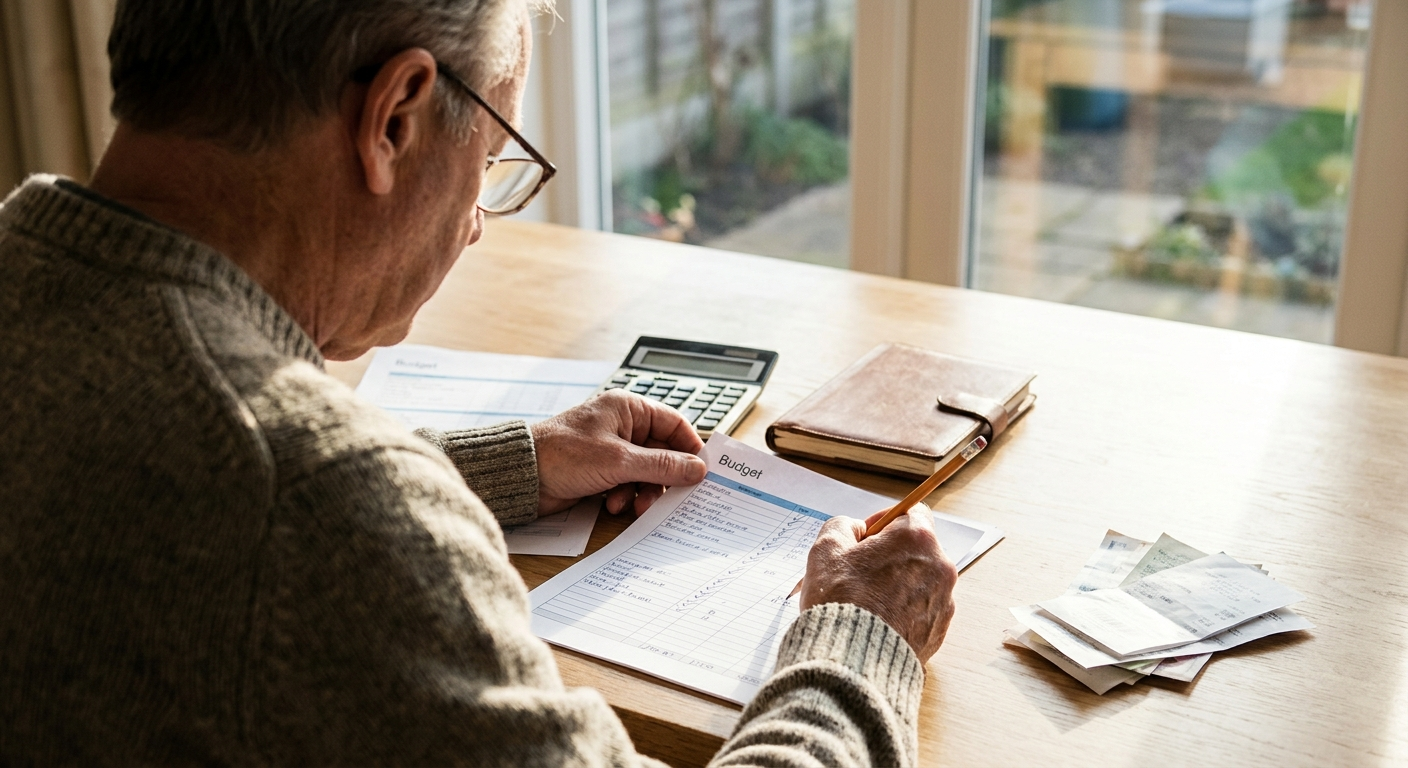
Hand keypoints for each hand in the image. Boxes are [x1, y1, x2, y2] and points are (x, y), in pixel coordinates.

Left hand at [530, 389, 706, 515]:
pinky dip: (626, 497)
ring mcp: (611, 450)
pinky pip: (628, 484)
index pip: (674, 424)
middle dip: (663, 478)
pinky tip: (614, 505)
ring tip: (634, 506)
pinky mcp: (601, 471)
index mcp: (628, 409)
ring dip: (643, 492)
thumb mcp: (619, 460)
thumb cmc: (562, 453)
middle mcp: (622, 426)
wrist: (522, 476)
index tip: (701, 472)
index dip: (690, 448)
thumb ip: (662, 465)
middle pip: (662, 453)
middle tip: (669, 498)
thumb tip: (697, 468)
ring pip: (646, 473)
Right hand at [799, 504, 957, 662]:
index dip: (886, 520)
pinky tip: (876, 621)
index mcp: (917, 539)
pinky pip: (921, 611)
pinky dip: (902, 612)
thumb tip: (855, 530)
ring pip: (918, 581)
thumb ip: (842, 526)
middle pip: (916, 549)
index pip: (912, 511)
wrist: (853, 660)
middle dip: (890, 556)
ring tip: (865, 602)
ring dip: (896, 584)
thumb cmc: (841, 601)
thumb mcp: (826, 548)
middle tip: (859, 572)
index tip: (867, 536)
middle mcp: (940, 567)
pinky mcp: (939, 631)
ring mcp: (944, 602)